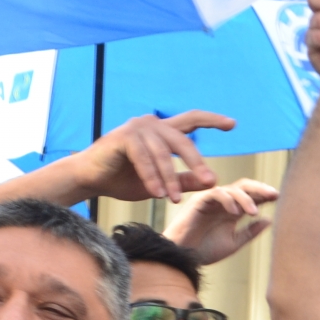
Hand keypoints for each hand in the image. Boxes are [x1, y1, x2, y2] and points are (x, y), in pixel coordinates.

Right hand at [71, 110, 235, 204]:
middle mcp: (151, 123)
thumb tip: (212, 182)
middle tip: (210, 180)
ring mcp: (136, 128)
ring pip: (163, 154)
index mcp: (161, 130)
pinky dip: (151, 177)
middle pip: (182, 140)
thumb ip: (183, 180)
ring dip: (170, 178)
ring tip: (175, 200)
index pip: (191, 120)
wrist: (87, 179)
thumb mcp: (159, 183)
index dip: (212, 120)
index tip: (233, 124)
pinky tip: (156, 193)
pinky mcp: (123, 137)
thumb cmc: (120, 180)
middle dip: (197, 162)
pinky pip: (144, 159)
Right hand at [161, 178, 277, 264]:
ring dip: (245, 198)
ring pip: (233, 189)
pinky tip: (235, 213)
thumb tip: (269, 219)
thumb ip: (250, 231)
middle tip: (273, 194)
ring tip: (252, 212)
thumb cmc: (204, 251)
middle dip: (260, 188)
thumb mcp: (233, 242)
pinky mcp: (199, 201)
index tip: (278, 197)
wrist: (182, 257)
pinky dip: (228, 200)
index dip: (265, 195)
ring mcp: (211, 200)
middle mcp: (223, 203)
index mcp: (231, 211)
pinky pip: (216, 193)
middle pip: (244, 186)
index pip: (251, 196)